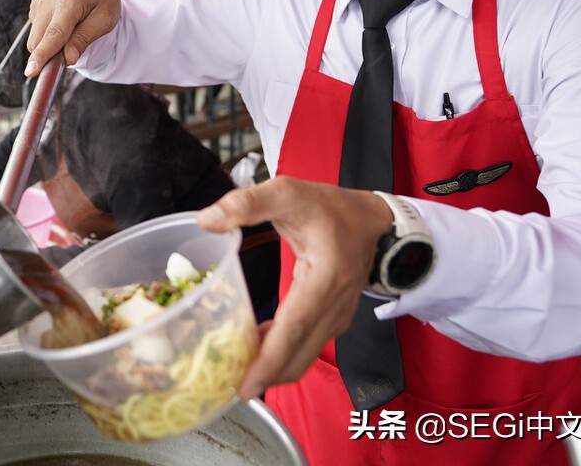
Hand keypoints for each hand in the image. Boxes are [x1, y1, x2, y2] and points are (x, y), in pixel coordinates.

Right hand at [25, 0, 120, 75]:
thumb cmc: (103, 0)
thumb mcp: (105, 20)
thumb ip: (84, 38)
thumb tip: (67, 58)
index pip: (54, 33)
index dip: (43, 54)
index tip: (31, 72)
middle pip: (39, 40)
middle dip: (51, 54)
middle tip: (73, 52)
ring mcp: (40, 1)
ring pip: (35, 39)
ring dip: (50, 45)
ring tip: (72, 33)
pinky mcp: (35, 5)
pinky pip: (36, 32)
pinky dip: (47, 36)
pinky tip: (63, 26)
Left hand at [196, 178, 392, 398]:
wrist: (374, 221)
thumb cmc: (332, 208)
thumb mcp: (289, 193)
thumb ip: (247, 203)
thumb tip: (207, 219)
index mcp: (324, 277)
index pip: (294, 327)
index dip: (269, 359)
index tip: (245, 383)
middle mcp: (334, 305)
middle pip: (299, 354)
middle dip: (265, 376)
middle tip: (228, 387)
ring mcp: (337, 317)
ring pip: (304, 355)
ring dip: (272, 368)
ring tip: (235, 370)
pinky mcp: (333, 320)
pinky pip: (307, 346)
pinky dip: (282, 355)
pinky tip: (256, 348)